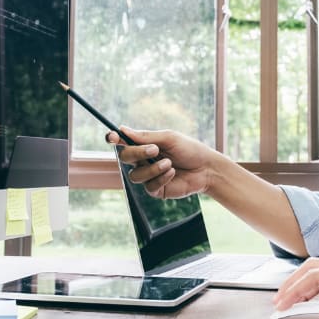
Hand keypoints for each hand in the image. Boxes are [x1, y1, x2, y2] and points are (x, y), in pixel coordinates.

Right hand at [106, 127, 221, 198]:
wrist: (207, 168)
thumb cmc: (189, 149)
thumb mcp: (168, 138)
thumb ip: (146, 137)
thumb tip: (123, 129)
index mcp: (145, 145)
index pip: (123, 142)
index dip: (114, 139)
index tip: (111, 137)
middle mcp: (143, 160)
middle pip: (125, 157)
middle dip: (138, 153)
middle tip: (154, 149)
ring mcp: (148, 176)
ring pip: (135, 175)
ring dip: (152, 168)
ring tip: (169, 163)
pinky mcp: (156, 190)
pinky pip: (148, 186)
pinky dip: (160, 178)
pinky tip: (172, 173)